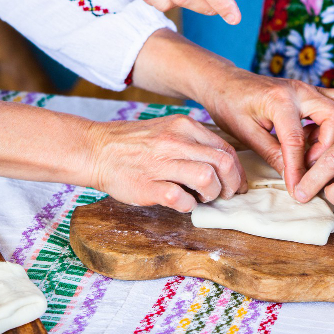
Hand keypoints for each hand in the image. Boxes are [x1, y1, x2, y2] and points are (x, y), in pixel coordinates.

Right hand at [87, 114, 243, 211]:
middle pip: (224, 163)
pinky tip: (182, 204)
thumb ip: (194, 142)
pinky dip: (188, 206)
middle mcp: (175, 141)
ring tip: (202, 198)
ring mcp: (161, 163)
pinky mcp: (149, 185)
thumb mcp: (168, 130)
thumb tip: (222, 164)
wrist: (96, 150)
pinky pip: (181, 199)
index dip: (237, 171)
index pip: (226, 149)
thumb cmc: (134, 145)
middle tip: (224, 195)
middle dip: (231, 185)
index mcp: (184, 127)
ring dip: (211, 194)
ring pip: (207, 178)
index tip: (236, 184)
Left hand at [199, 67, 333, 192]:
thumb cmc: (230, 105)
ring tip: (310, 151)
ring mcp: (308, 88)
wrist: (224, 82)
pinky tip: (310, 139)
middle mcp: (299, 90)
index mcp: (279, 100)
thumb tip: (293, 179)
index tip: (298, 190)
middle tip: (308, 165)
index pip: (297, 139)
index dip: (299, 169)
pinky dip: (330, 125)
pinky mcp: (311, 92)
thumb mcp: (246, 134)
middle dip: (328, 146)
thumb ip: (272, 155)